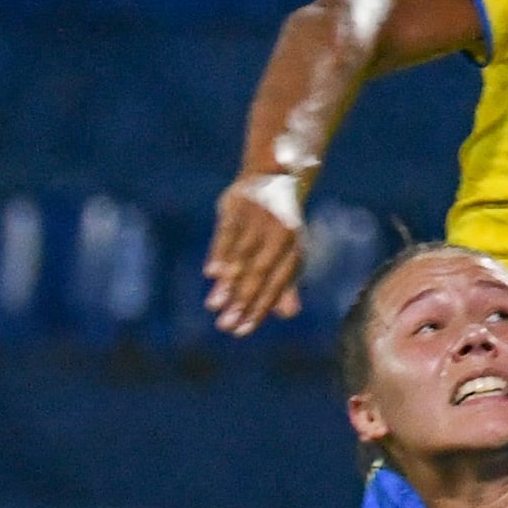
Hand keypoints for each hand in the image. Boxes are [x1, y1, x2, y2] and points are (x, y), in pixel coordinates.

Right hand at [202, 172, 307, 334]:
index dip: (260, 308)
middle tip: (226, 326)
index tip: (242, 330)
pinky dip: (220, 253)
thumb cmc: (282, 225)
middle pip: (259, 273)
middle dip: (242, 301)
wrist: (274, 176)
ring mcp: (258, 218)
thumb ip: (287, 283)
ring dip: (228, 282)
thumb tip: (289, 314)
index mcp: (294, 248)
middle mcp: (279, 233)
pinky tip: (212, 274)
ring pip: (241, 255)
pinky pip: (227, 232)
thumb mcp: (289, 251)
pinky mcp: (238, 204)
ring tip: (215, 306)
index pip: (277, 284)